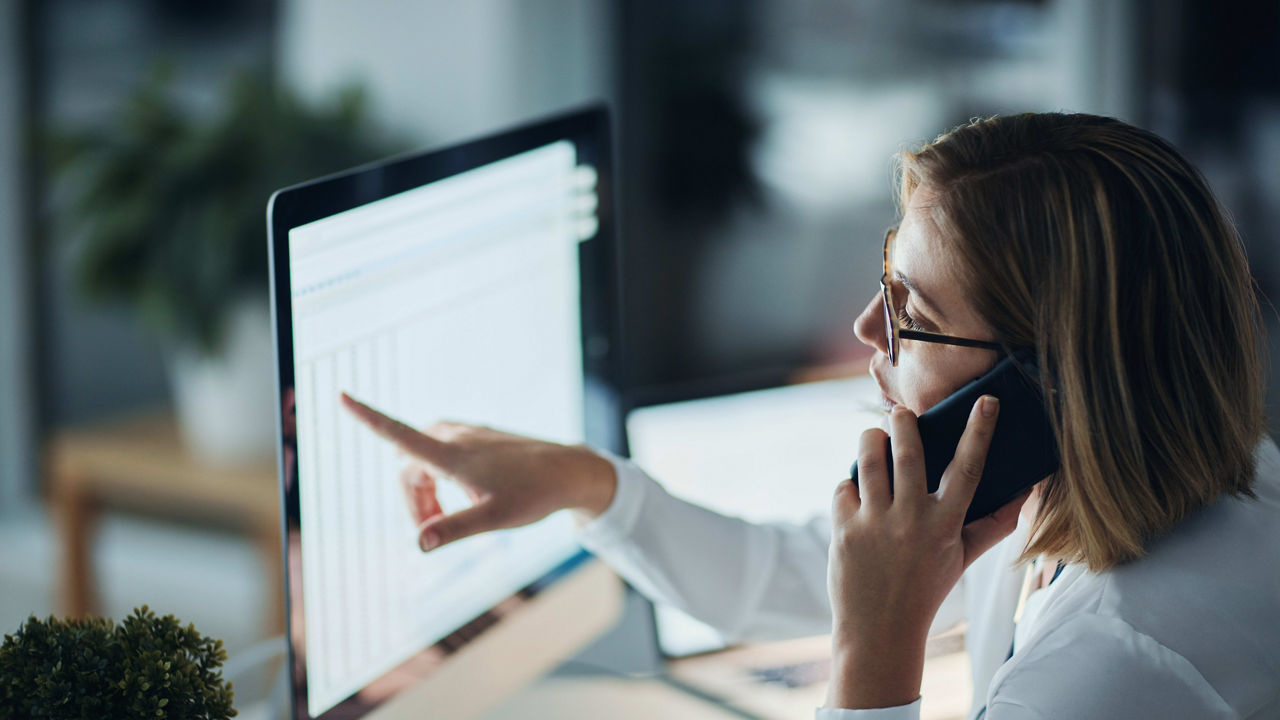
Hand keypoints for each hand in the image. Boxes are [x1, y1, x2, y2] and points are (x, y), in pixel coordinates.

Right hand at [339, 393, 616, 551]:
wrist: (571, 471)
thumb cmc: (535, 495)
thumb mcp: (494, 519)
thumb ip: (454, 529)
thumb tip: (418, 543)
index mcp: (453, 455)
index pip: (399, 434)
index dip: (368, 417)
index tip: (341, 396)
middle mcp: (457, 437)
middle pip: (409, 466)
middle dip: (412, 499)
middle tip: (432, 530)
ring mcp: (470, 435)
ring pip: (426, 459)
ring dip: (426, 489)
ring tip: (450, 515)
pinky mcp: (481, 438)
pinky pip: (444, 453)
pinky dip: (443, 478)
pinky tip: (469, 496)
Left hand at [825, 396, 1029, 709]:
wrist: (879, 630)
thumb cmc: (925, 590)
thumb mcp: (962, 559)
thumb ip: (993, 525)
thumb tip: (1024, 493)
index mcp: (945, 524)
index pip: (968, 468)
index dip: (980, 431)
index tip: (987, 402)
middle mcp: (911, 519)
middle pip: (908, 452)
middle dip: (903, 423)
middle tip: (900, 412)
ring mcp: (875, 523)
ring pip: (870, 459)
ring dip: (870, 439)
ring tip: (875, 436)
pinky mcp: (844, 529)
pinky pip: (844, 487)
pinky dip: (850, 484)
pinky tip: (857, 494)